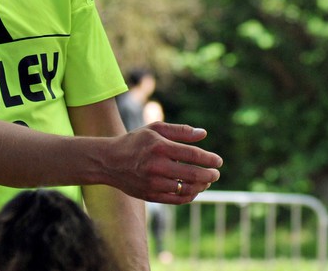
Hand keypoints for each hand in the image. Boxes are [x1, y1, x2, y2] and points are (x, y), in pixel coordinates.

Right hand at [107, 121, 221, 203]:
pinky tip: (194, 189)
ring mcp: (153, 183)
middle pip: (192, 174)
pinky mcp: (150, 195)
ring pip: (186, 189)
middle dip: (210, 175)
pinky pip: (176, 199)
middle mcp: (156, 166)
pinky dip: (189, 196)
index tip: (218, 161)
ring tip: (206, 181)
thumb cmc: (135, 142)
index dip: (209, 159)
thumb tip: (204, 133)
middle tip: (216, 173)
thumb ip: (180, 130)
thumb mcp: (154, 129)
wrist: (109, 161)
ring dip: (201, 186)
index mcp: (159, 147)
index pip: (192, 154)